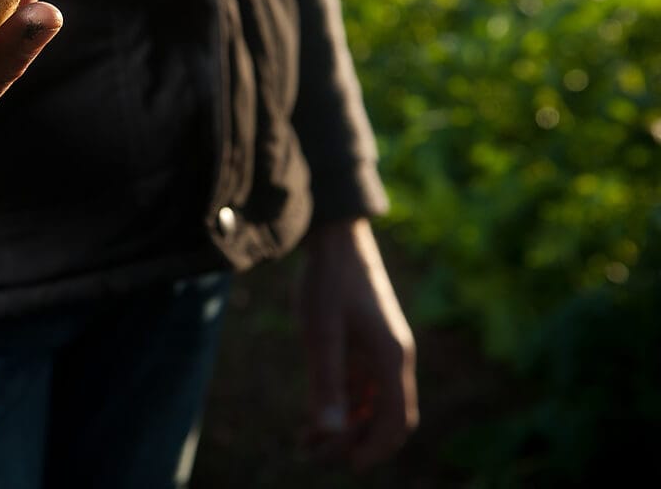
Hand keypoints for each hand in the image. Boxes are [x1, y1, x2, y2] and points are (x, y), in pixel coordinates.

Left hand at [298, 217, 418, 470]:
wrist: (333, 237)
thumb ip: (325, 383)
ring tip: (306, 445)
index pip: (397, 421)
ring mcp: (378, 352)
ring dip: (344, 429)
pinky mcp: (363, 346)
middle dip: (353, 443)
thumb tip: (329, 433)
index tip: (348, 466)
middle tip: (313, 455)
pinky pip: (357, 389)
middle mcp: (392, 359)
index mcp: (392, 358)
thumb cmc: (328, 281)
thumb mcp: (321, 333)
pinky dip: (339, 408)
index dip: (376, 449)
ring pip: (369, 406)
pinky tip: (311, 421)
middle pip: (384, 418)